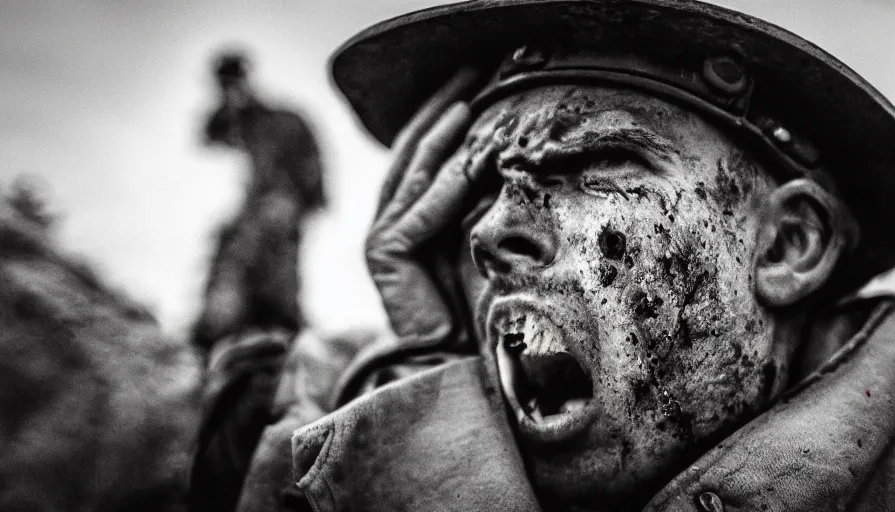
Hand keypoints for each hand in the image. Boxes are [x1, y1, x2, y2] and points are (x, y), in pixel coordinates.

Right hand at [366, 68, 483, 349]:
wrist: (450, 360)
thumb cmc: (469, 303)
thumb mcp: (473, 238)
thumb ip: (472, 201)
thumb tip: (498, 155)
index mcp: (403, 214)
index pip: (422, 153)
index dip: (443, 114)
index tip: (473, 82)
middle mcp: (385, 219)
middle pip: (412, 152)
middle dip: (441, 109)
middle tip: (470, 72)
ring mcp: (379, 235)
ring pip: (415, 175)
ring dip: (444, 137)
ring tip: (470, 102)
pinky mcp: (382, 255)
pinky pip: (419, 213)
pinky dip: (447, 187)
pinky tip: (472, 160)